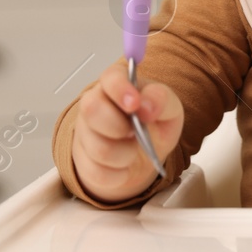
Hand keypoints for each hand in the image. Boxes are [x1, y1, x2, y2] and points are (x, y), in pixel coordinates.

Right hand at [72, 58, 182, 203]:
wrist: (145, 156)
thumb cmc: (153, 125)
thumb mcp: (169, 109)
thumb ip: (161, 99)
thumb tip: (147, 106)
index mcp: (116, 84)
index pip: (110, 77)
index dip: (121, 89)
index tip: (135, 103)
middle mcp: (94, 104)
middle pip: (92, 110)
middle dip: (120, 126)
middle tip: (135, 131)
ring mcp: (84, 132)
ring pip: (99, 147)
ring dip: (126, 154)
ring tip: (133, 149)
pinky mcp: (82, 161)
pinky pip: (98, 172)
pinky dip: (119, 174)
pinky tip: (124, 165)